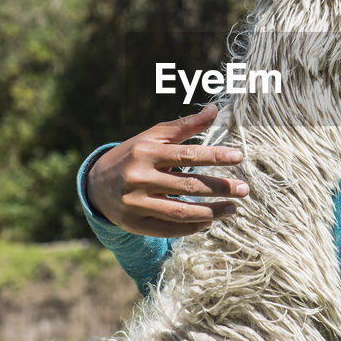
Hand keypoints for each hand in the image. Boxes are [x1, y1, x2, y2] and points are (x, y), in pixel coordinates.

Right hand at [85, 104, 249, 237]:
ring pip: (181, 212)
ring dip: (212, 212)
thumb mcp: (154, 137)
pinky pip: (168, 230)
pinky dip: (191, 228)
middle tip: (244, 189)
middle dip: (220, 188)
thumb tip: (214, 110)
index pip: (186, 155)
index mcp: (146, 153)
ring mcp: (135, 203)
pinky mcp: (134, 224)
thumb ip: (185, 126)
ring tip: (233, 209)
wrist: (96, 183)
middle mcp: (139, 178)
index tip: (239, 156)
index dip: (215, 156)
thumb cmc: (134, 154)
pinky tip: (210, 221)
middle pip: (188, 186)